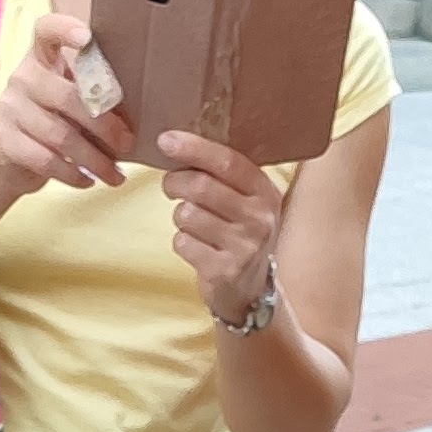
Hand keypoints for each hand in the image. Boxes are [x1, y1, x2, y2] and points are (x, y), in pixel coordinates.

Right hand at [0, 9, 130, 199]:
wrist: (9, 159)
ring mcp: (10, 109)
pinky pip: (46, 160)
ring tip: (116, 175)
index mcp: (41, 59)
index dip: (64, 29)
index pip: (46, 31)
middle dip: (104, 125)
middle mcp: (22, 78)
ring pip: (60, 135)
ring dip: (95, 159)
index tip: (88, 37)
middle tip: (127, 144)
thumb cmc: (53, 122)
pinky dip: (73, 175)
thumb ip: (92, 97)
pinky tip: (88, 181)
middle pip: (67, 97)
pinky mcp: (4, 141)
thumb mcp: (70, 102)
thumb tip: (135, 115)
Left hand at [157, 128, 284, 329]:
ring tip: (191, 222)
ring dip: (179, 216)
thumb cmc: (238, 233)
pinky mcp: (224, 271)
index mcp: (264, 192)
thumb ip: (221, 174)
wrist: (249, 290)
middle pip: (201, 186)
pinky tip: (196, 247)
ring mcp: (244, 247)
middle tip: (170, 185)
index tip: (166, 140)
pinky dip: (181, 241)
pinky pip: (183, 243)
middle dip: (175, 182)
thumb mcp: (244, 200)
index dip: (194, 148)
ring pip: (187, 215)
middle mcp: (259, 218)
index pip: (227, 161)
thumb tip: (177, 143)